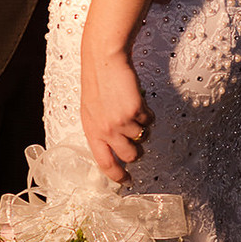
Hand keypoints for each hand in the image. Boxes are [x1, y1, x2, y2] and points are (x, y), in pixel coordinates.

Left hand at [81, 48, 151, 180]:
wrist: (104, 61)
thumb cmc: (98, 83)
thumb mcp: (91, 111)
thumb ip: (101, 130)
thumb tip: (114, 147)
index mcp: (92, 131)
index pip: (104, 163)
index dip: (116, 175)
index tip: (126, 180)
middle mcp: (106, 130)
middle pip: (129, 155)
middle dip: (136, 150)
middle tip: (135, 137)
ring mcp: (121, 121)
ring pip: (142, 137)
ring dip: (141, 126)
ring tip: (132, 110)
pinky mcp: (135, 110)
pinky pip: (149, 120)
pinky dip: (147, 112)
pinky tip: (137, 100)